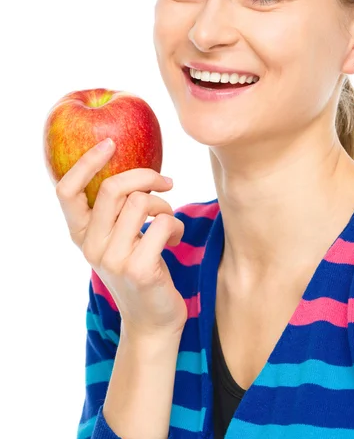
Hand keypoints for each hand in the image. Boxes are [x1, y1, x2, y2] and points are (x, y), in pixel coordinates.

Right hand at [55, 139, 187, 338]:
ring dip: (164, 205)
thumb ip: (116, 211)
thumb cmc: (138, 269)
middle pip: (113, 188)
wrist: (152, 320)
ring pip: (141, 202)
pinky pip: (163, 223)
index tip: (110, 144)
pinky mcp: (138, 268)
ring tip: (169, 220)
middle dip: (146, 176)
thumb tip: (137, 171)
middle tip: (166, 182)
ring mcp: (112, 259)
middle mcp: (90, 246)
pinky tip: (175, 240)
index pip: (66, 191)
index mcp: (81, 235)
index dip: (85, 163)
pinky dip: (177, 226)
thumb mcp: (118, 240)